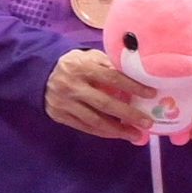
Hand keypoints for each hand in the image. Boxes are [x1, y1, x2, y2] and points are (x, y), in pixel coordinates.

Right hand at [40, 46, 165, 139]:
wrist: (40, 74)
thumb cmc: (73, 65)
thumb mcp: (88, 57)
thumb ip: (108, 65)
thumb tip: (135, 75)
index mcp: (83, 67)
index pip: (112, 78)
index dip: (133, 86)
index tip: (151, 94)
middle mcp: (73, 86)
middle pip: (105, 103)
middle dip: (128, 114)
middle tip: (147, 122)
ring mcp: (65, 103)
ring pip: (95, 120)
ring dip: (118, 130)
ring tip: (136, 135)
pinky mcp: (60, 116)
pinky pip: (85, 127)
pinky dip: (103, 132)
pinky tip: (117, 134)